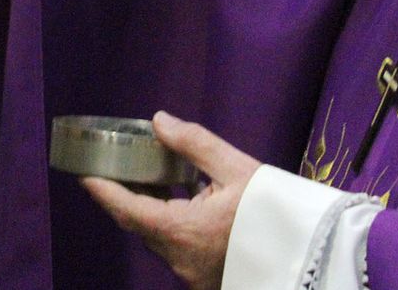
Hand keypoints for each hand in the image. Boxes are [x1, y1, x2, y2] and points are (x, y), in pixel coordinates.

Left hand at [81, 112, 261, 289]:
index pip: (127, 209)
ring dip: (151, 209)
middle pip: (140, 225)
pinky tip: (182, 199)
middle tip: (117, 165)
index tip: (84, 173)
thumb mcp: (238, 168)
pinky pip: (178, 248)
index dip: (102, 191)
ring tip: (151, 175)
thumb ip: (194, 144)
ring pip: (159, 238)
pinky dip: (172, 223)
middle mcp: (180, 259)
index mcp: (182, 231)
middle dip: (126, 195)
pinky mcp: (206, 279)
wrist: (313, 257)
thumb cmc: (276, 211)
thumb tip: (159, 122)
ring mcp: (193, 275)